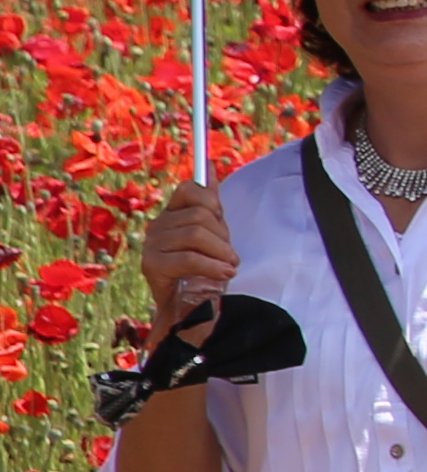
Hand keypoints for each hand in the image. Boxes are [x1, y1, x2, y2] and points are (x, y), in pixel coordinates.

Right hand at [135, 180, 239, 333]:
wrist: (193, 307)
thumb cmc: (204, 269)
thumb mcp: (213, 233)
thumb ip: (210, 202)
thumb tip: (210, 164)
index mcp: (172, 215)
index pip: (189, 189)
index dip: (212, 201)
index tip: (221, 221)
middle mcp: (157, 226)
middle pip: (200, 214)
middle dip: (223, 235)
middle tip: (229, 255)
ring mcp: (152, 245)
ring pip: (196, 234)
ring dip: (221, 252)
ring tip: (228, 266)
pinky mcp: (152, 266)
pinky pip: (188, 258)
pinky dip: (212, 266)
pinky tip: (224, 274)